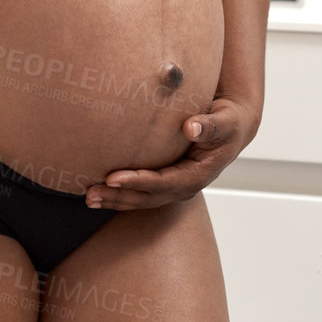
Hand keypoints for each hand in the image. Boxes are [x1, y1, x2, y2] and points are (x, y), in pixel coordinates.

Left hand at [83, 95, 260, 209]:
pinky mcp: (167, 182)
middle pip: (147, 198)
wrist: (233, 129)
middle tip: (90, 193)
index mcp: (198, 174)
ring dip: (115, 200)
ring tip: (88, 198)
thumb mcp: (225, 121)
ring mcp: (175, 187)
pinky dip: (121, 193)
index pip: (163, 183)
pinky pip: (141, 192)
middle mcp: (185, 186)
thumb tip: (191, 127)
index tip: (113, 177)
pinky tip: (101, 191)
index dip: (138, 182)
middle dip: (119, 197)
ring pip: (141, 199)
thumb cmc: (228, 122)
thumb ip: (210, 125)